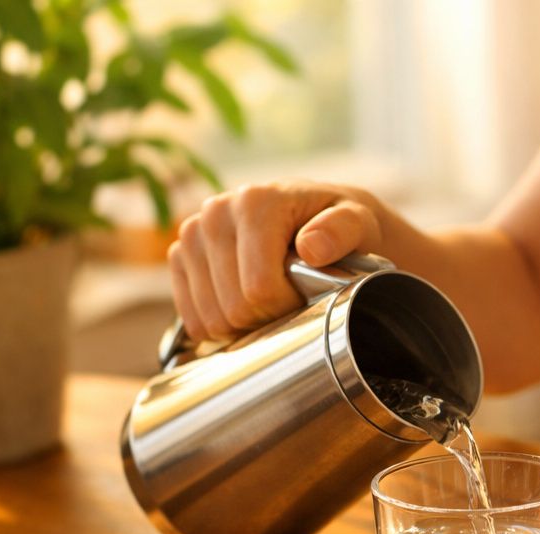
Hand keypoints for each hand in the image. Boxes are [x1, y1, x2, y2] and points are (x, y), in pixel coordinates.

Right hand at [167, 180, 385, 342]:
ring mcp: (193, 234)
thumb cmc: (341, 225)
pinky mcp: (181, 255)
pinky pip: (191, 317)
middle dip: (268, 317)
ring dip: (246, 324)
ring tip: (270, 300)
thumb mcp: (358, 222)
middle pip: (233, 307)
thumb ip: (342, 230)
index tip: (306, 295)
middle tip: (291, 301)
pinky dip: (221, 325)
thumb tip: (312, 247)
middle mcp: (215, 212)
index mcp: (255, 202)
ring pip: (210, 318)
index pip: (259, 287)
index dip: (287, 307)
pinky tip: (245, 305)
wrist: (318, 217)